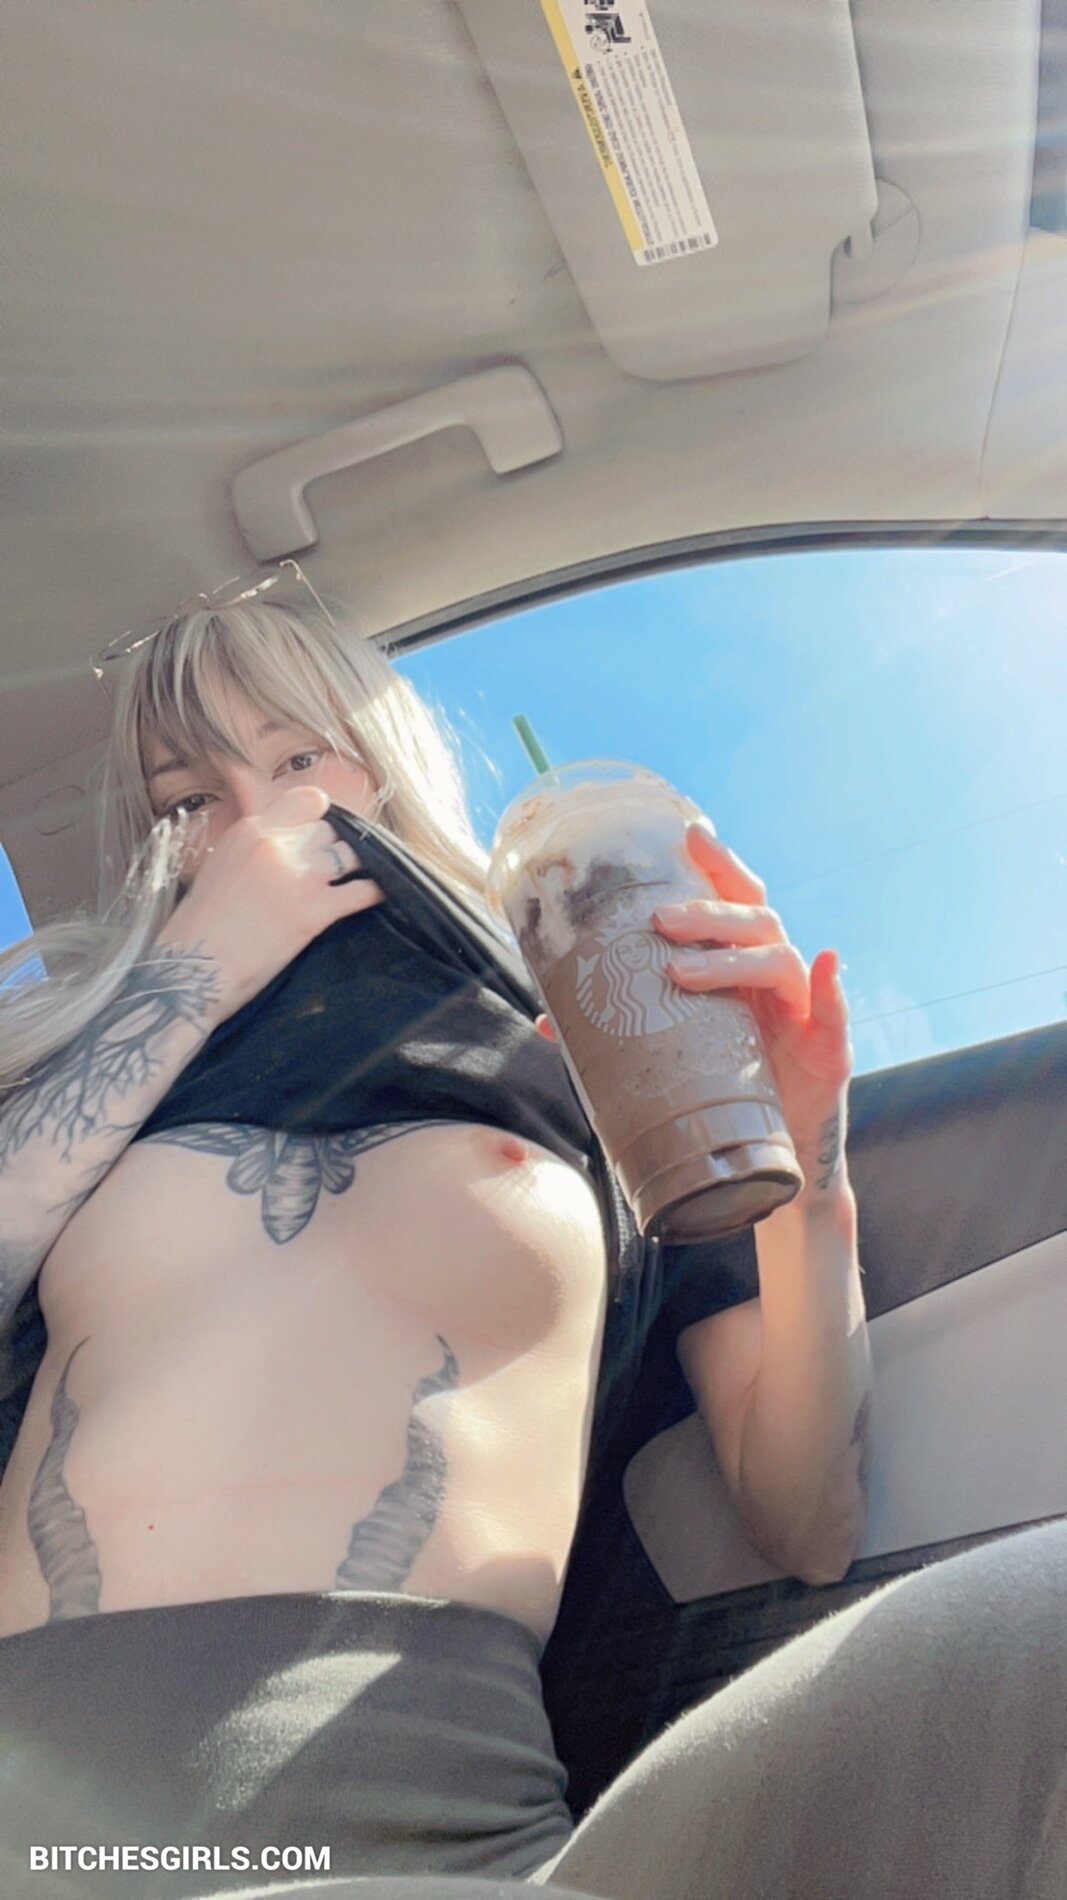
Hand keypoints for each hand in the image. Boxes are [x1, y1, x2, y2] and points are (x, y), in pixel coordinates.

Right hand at [155, 785, 383, 1020]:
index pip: (307, 800)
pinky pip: (363, 891)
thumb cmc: (196, 929)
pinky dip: (375, 892)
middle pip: (329, 831)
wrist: (191, 972)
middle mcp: (276, 844)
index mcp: (250, 830)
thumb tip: (272, 840)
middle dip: (330, 849)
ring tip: (352, 881)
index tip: (320, 833)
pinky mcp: (316, 910)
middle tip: (328, 871)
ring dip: (352, 869)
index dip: (319, 817)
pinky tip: (378, 896)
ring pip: (349, 854)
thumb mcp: (217, 868)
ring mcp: (299, 875)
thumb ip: (250, 847)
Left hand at [652, 824, 853, 1199]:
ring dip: (732, 958)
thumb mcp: (672, 1053)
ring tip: (681, 972)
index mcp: (740, 966)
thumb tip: (548, 1019)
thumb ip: (623, 1028)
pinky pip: (835, 1013)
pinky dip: (834, 988)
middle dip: (706, 914)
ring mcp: (803, 1008)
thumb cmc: (720, 1090)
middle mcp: (774, 977)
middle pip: (752, 921)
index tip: (688, 834)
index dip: (717, 865)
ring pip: (778, 960)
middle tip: (657, 920)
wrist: (768, 1156)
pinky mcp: (829, 1048)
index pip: (733, 901)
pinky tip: (827, 964)